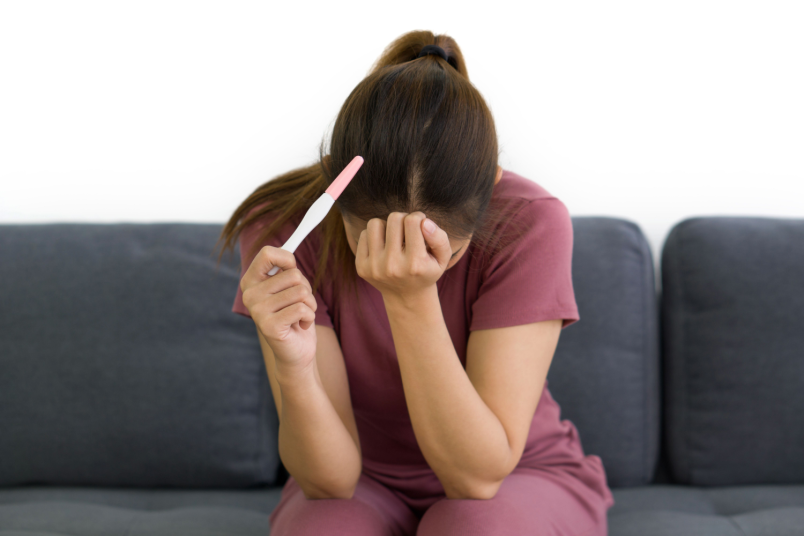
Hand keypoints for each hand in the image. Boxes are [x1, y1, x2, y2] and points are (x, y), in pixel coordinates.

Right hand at [240, 246, 317, 374]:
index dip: (287, 258)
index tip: (293, 270)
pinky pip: (302, 308)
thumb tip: (290, 253)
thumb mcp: (291, 288)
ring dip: (310, 304)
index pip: (267, 253)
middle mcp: (249, 294)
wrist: (296, 351)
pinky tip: (300, 325)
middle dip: (306, 289)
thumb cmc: (295, 316)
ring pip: (301, 291)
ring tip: (300, 315)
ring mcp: (257, 311)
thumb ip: (288, 270)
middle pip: (293, 274)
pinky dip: (309, 316)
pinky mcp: (269, 326)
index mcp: (251, 281)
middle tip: (299, 305)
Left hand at [355, 211, 451, 299]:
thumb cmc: (427, 270)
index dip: (418, 217)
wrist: (406, 296)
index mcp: (415, 264)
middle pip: (394, 219)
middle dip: (403, 219)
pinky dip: (375, 235)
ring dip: (386, 226)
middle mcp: (393, 267)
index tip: (420, 225)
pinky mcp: (361, 267)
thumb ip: (440, 238)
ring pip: (375, 223)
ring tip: (394, 237)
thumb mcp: (442, 258)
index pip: (412, 221)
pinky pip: (364, 234)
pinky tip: (383, 246)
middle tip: (407, 231)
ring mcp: (374, 268)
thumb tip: (424, 222)